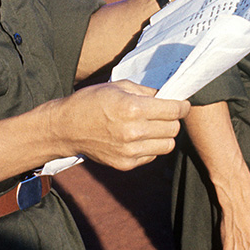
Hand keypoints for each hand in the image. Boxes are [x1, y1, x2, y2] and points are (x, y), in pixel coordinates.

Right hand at [52, 80, 188, 170]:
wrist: (66, 127)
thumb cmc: (91, 101)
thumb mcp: (118, 86)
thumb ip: (145, 91)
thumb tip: (166, 95)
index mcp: (132, 108)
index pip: (173, 110)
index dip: (182, 106)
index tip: (183, 104)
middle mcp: (133, 132)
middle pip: (173, 128)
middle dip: (173, 119)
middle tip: (165, 114)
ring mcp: (130, 151)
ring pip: (167, 145)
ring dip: (164, 135)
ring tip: (153, 127)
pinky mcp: (125, 164)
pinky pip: (152, 156)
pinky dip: (151, 146)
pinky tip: (139, 137)